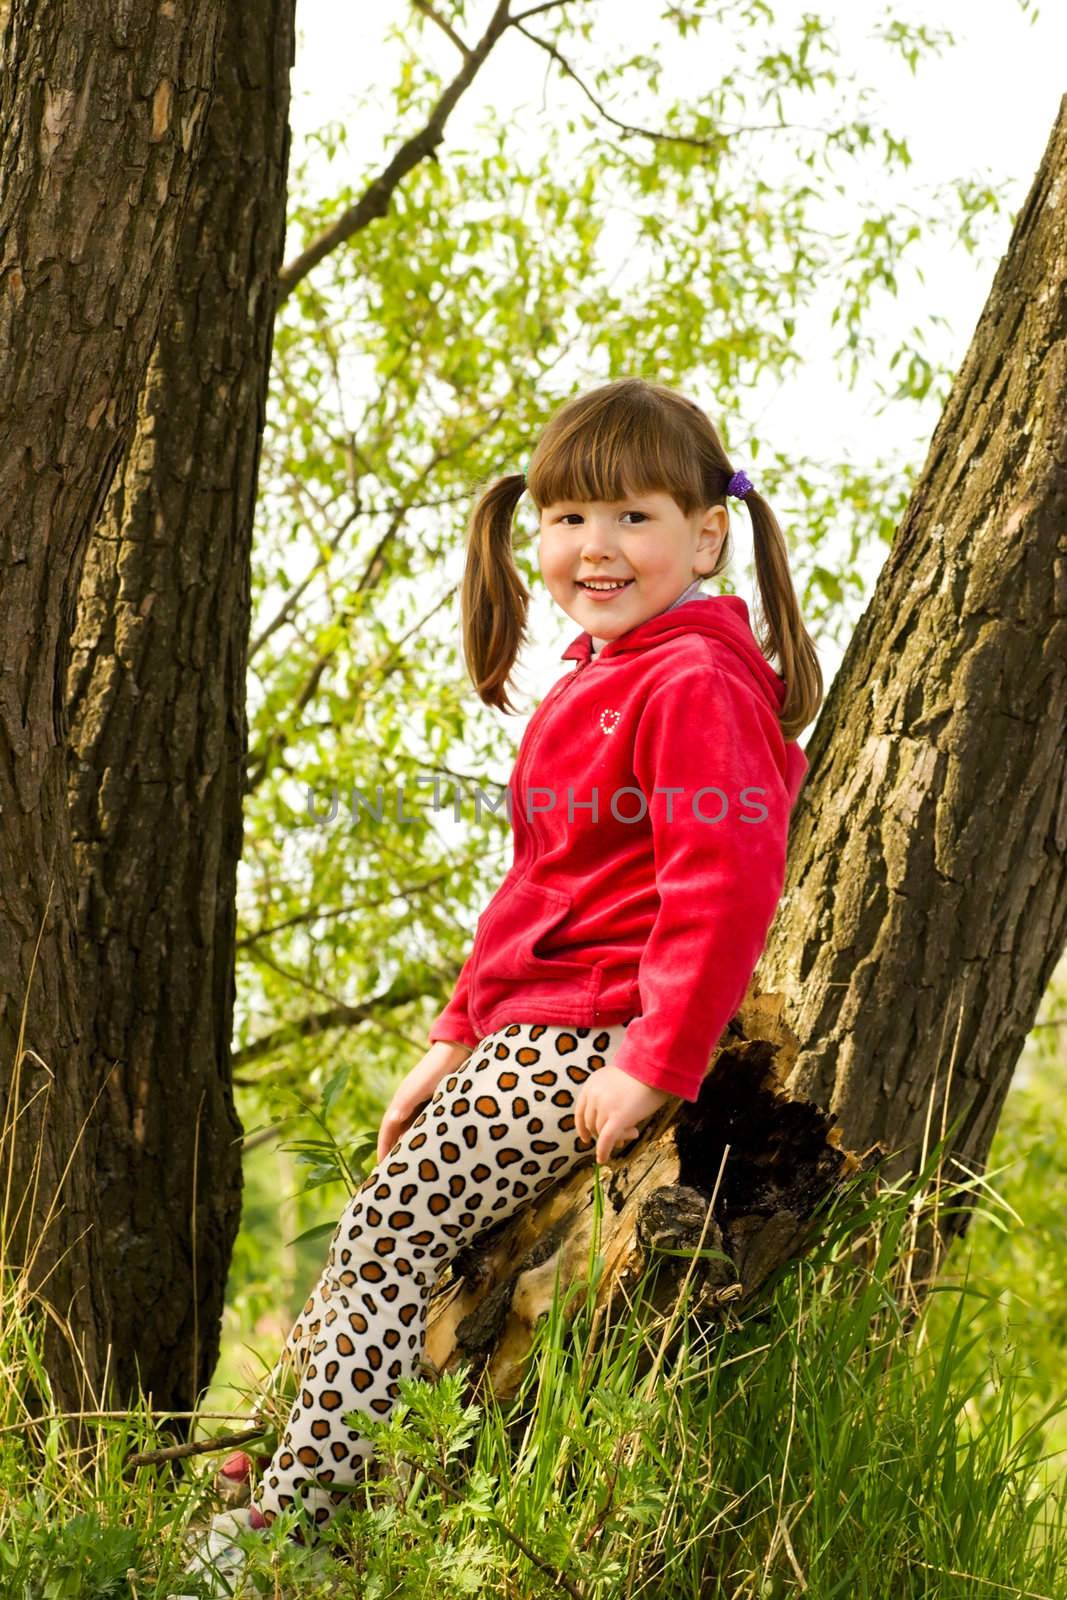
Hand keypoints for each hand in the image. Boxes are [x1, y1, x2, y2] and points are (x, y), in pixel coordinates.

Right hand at [376, 1040, 472, 1162]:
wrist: (457, 1051)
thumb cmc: (437, 1069)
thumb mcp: (418, 1088)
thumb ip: (406, 1103)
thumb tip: (391, 1121)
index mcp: (400, 1101)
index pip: (387, 1130)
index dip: (383, 1148)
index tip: (382, 1170)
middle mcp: (408, 1104)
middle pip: (397, 1132)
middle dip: (395, 1151)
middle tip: (395, 1174)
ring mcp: (422, 1103)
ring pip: (412, 1130)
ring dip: (410, 1146)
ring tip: (413, 1166)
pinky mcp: (436, 1103)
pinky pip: (426, 1125)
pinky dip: (425, 1138)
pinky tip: (433, 1148)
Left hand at [573, 1064, 672, 1165]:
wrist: (657, 1070)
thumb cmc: (643, 1076)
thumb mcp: (616, 1082)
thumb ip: (608, 1100)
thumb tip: (609, 1131)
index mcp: (591, 1084)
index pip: (580, 1111)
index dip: (583, 1127)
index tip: (586, 1138)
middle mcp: (594, 1095)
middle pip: (592, 1124)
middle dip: (604, 1134)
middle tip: (621, 1138)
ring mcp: (605, 1106)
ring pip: (602, 1133)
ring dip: (616, 1138)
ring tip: (633, 1132)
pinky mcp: (618, 1118)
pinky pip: (606, 1140)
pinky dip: (603, 1152)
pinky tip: (603, 1159)